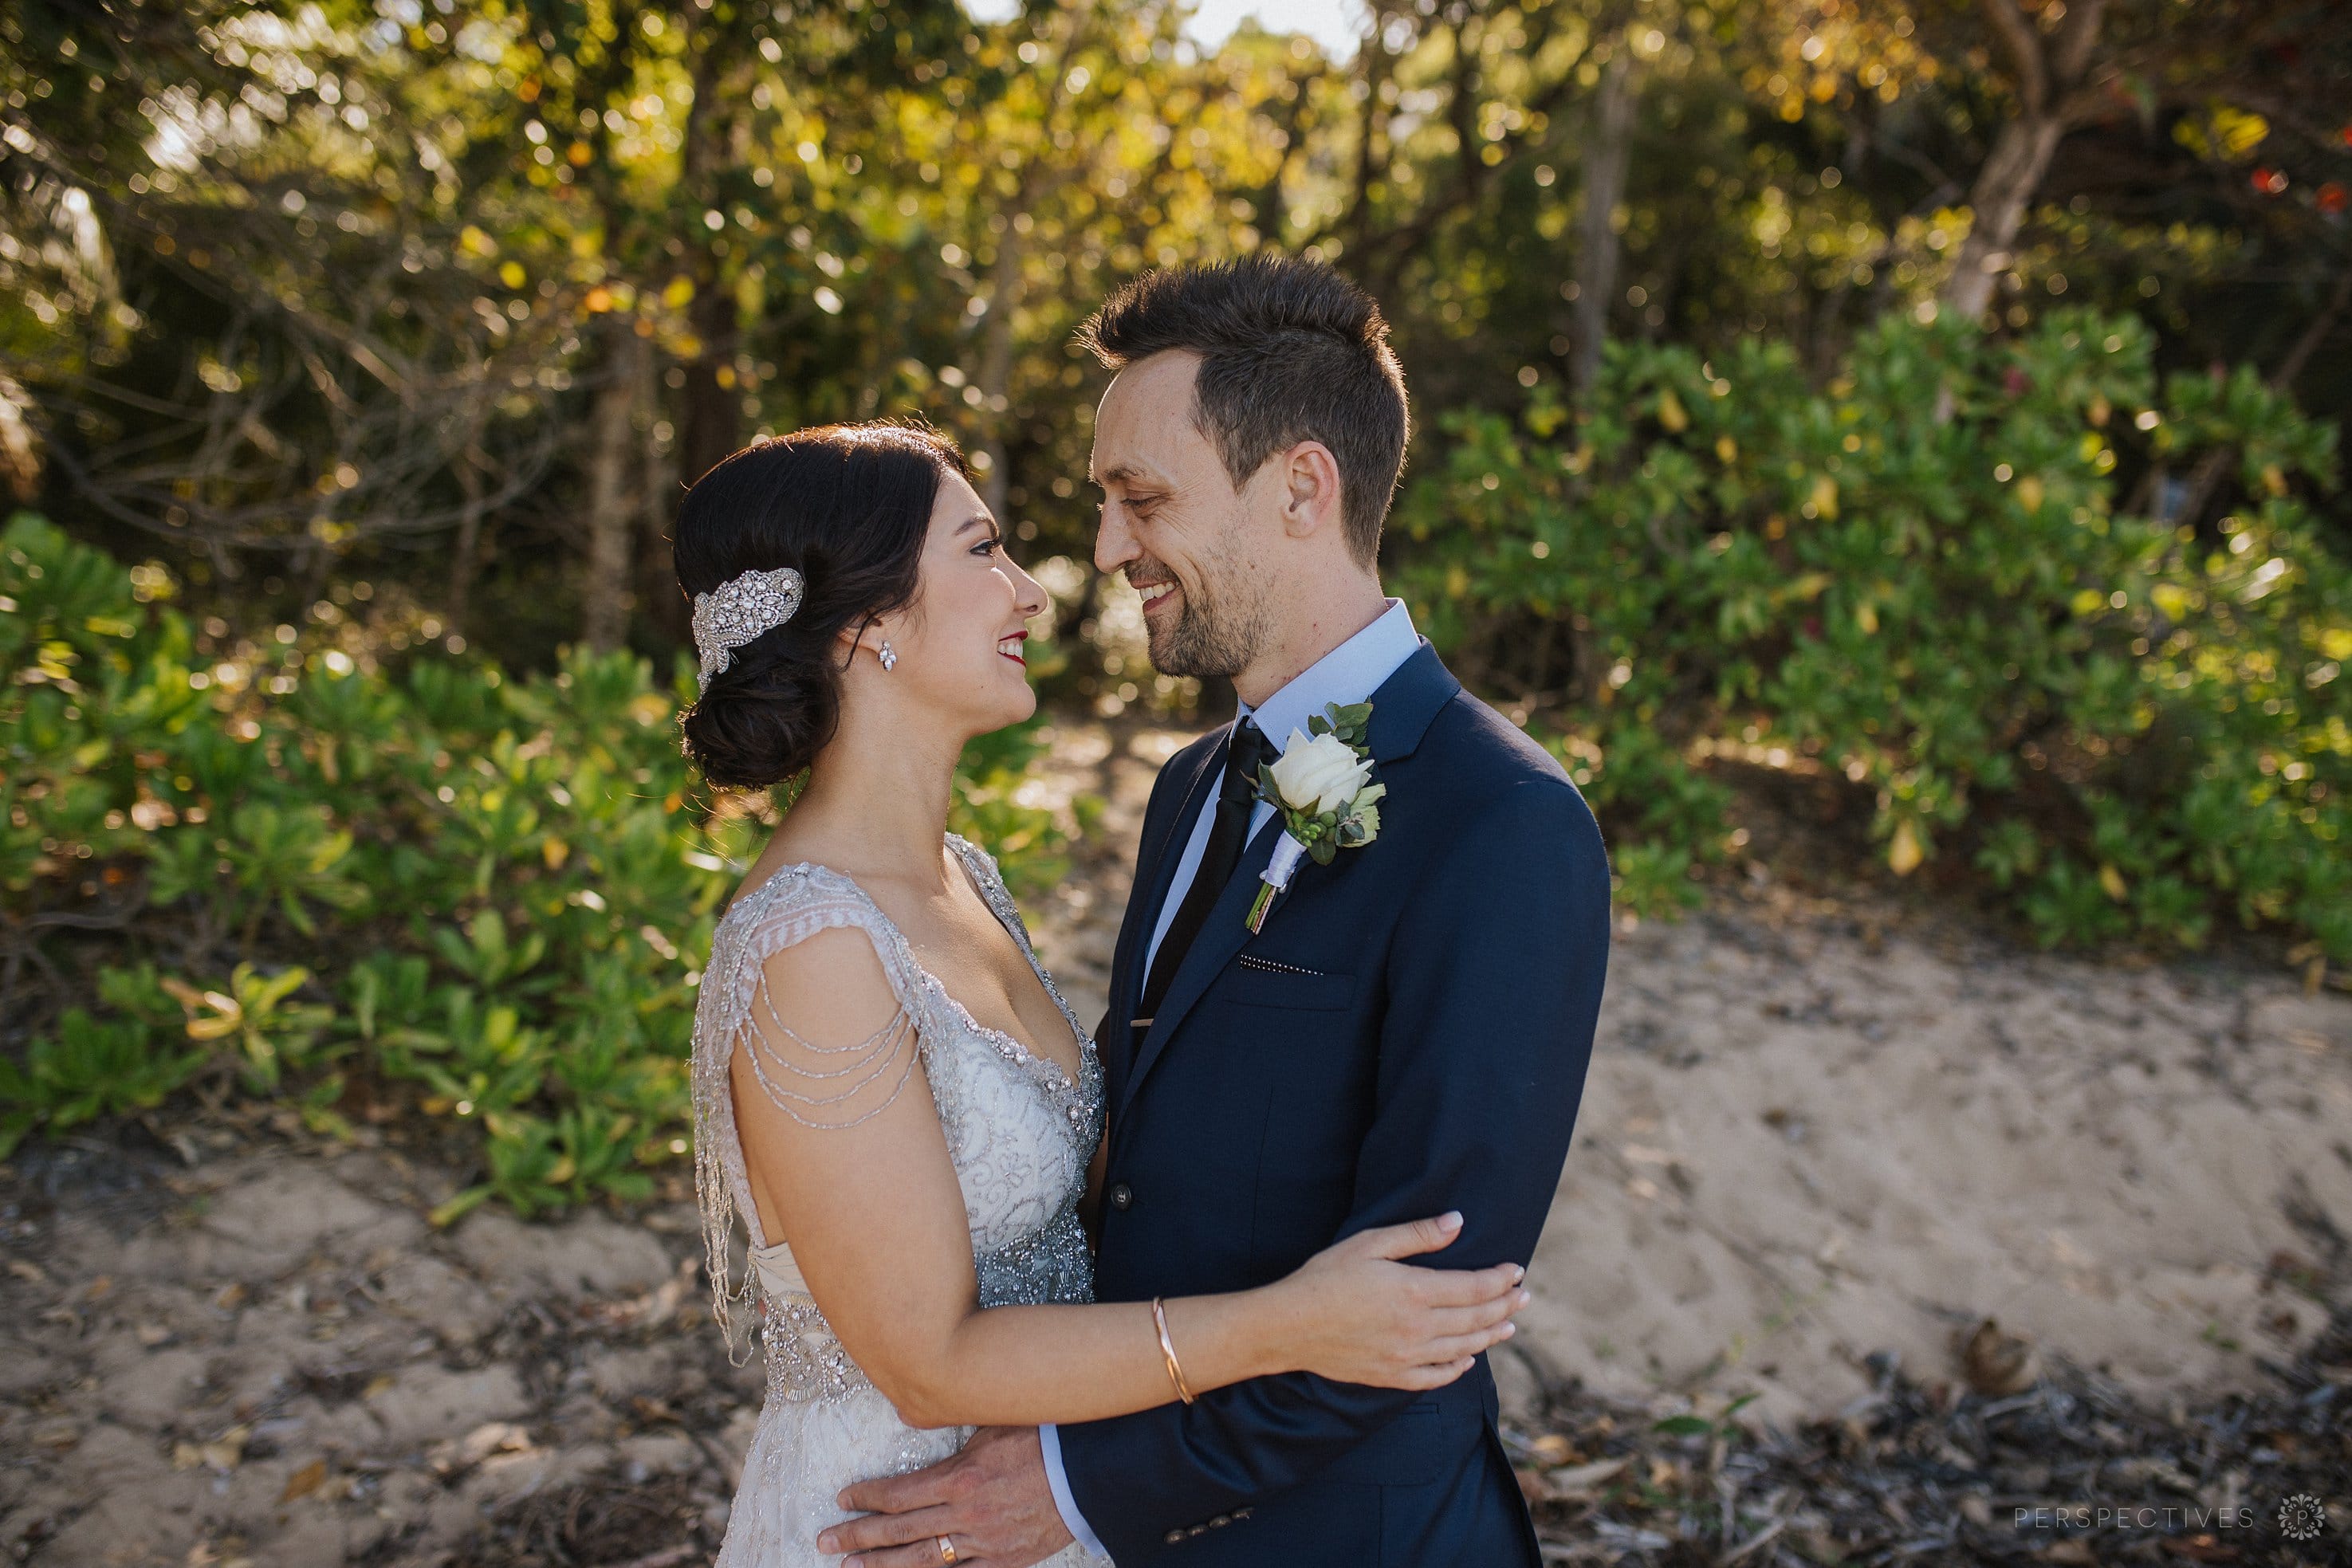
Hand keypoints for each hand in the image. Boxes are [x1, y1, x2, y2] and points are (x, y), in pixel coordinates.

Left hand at [816, 1425, 1073, 1567]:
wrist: (1092, 1473)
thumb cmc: (1045, 1439)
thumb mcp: (994, 1423)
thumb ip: (954, 1431)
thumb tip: (914, 1416)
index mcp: (960, 1478)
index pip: (899, 1493)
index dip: (867, 1497)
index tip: (843, 1499)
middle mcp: (966, 1515)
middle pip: (899, 1530)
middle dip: (858, 1536)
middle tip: (825, 1540)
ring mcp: (985, 1542)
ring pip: (923, 1560)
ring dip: (882, 1565)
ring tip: (850, 1567)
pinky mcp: (1006, 1560)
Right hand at [1273, 1211, 1528, 1387]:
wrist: (1288, 1327)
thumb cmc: (1325, 1277)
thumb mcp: (1369, 1244)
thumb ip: (1416, 1235)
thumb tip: (1457, 1221)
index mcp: (1415, 1292)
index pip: (1475, 1287)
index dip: (1501, 1279)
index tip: (1517, 1270)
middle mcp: (1418, 1328)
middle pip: (1476, 1318)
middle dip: (1505, 1305)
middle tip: (1524, 1296)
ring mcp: (1407, 1356)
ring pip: (1464, 1348)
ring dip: (1491, 1335)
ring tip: (1509, 1324)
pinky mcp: (1392, 1375)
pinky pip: (1436, 1376)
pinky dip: (1458, 1368)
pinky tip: (1467, 1360)